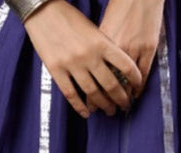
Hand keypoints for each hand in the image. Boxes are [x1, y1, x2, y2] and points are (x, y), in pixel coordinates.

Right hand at [23, 0, 142, 117]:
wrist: (42, 11)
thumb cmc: (68, 17)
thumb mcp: (92, 29)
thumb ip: (104, 47)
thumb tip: (115, 69)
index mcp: (101, 42)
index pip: (126, 66)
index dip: (135, 80)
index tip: (137, 87)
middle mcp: (89, 55)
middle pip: (111, 85)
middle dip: (120, 99)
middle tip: (124, 105)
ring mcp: (72, 64)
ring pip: (92, 93)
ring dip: (103, 105)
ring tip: (109, 111)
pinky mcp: (56, 70)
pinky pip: (71, 94)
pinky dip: (80, 106)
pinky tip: (86, 113)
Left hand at [87, 0, 164, 112]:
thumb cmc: (119, 6)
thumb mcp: (101, 27)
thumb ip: (96, 48)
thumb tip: (92, 68)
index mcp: (98, 45)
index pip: (92, 78)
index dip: (91, 96)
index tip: (91, 106)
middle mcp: (114, 50)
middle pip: (108, 85)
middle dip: (107, 102)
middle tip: (108, 112)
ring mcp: (133, 50)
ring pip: (126, 83)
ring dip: (124, 98)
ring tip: (122, 106)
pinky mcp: (148, 48)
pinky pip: (142, 75)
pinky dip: (138, 87)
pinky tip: (136, 94)